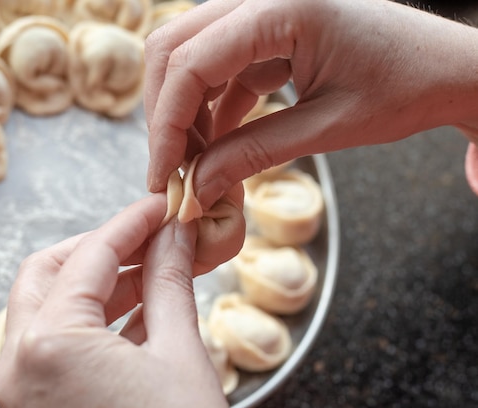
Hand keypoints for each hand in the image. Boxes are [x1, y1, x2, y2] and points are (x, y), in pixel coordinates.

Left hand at [0, 194, 231, 407]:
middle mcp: (20, 362)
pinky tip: (137, 307)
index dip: (132, 222)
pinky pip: (56, 341)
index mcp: (51, 344)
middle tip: (150, 235)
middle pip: (51, 270)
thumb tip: (174, 235)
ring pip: (50, 304)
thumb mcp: (180, 353)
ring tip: (153, 267)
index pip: (91, 255)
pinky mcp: (34, 403)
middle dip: (103, 246)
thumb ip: (170, 282)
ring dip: (100, 281)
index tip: (160, 206)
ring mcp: (21, 386)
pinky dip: (93, 317)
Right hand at [144, 0, 477, 207]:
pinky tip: (216, 145)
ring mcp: (261, 11)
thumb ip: (255, 154)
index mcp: (282, 6)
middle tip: (171, 170)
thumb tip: (198, 187)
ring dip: (185, 113)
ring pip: (189, 57)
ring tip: (195, 165)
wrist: (447, 68)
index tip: (163, 175)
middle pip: (174, 49)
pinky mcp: (267, 32)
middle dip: (164, 114)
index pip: (190, 63)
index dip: (167, 125)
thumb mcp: (329, 127)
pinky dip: (211, 108)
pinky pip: (220, 68)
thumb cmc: (407, 86)